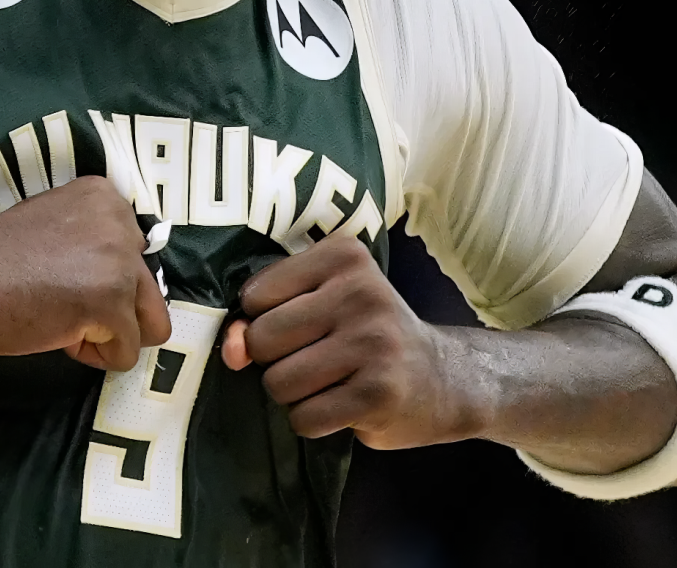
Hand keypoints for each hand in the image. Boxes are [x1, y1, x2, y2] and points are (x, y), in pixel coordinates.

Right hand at [0, 176, 171, 371]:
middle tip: (65, 306)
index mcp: (105, 198)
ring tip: (64, 324)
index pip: (136, 254)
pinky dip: (95, 356)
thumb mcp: (52, 224)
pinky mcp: (111, 305)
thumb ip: (90, 239)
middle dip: (114, 310)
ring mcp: (120, 265)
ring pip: (149, 324)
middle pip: (149, 290)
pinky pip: (127, 352)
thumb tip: (117, 277)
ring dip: (109, 334)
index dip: (101, 279)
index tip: (62, 278)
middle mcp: (121, 224)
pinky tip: (59, 336)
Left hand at [221, 236, 485, 448]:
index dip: (267, 321)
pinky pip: (304, 418)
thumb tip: (231, 351)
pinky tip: (346, 406)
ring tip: (334, 382)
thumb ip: (262, 317)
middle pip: (263, 340)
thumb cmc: (367, 336)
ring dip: (296, 395)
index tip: (307, 324)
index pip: (255, 295)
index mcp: (343, 255)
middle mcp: (362, 292)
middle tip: (320, 359)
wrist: (446, 379)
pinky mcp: (378, 393)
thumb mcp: (319, 305)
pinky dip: (314, 421)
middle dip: (278, 362)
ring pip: (279, 383)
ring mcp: (373, 342)